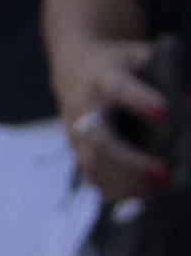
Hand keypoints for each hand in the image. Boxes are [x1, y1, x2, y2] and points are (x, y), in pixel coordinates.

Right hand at [69, 46, 172, 204]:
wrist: (75, 71)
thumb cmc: (121, 64)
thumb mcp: (144, 58)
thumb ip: (169, 77)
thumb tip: (190, 108)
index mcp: (104, 78)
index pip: (120, 89)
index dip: (141, 102)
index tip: (165, 114)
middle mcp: (84, 109)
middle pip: (101, 141)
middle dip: (132, 162)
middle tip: (164, 174)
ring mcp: (76, 135)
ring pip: (94, 165)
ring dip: (125, 183)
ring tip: (158, 192)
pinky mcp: (77, 152)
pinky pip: (92, 177)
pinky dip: (116, 190)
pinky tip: (141, 198)